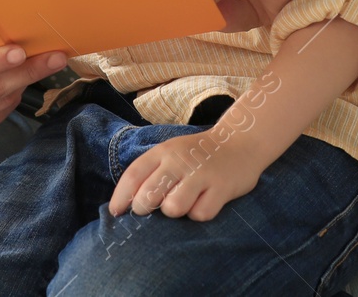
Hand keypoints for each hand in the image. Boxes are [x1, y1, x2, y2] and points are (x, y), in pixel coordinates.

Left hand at [109, 127, 269, 221]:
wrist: (241, 143)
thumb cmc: (197, 155)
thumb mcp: (171, 153)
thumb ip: (150, 173)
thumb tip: (124, 204)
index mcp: (164, 151)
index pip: (133, 175)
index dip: (121, 197)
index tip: (116, 213)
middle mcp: (180, 161)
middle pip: (148, 196)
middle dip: (144, 209)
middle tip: (153, 208)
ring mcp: (202, 174)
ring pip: (173, 208)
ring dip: (174, 211)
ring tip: (182, 202)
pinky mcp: (222, 188)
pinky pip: (200, 214)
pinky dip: (199, 214)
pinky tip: (203, 202)